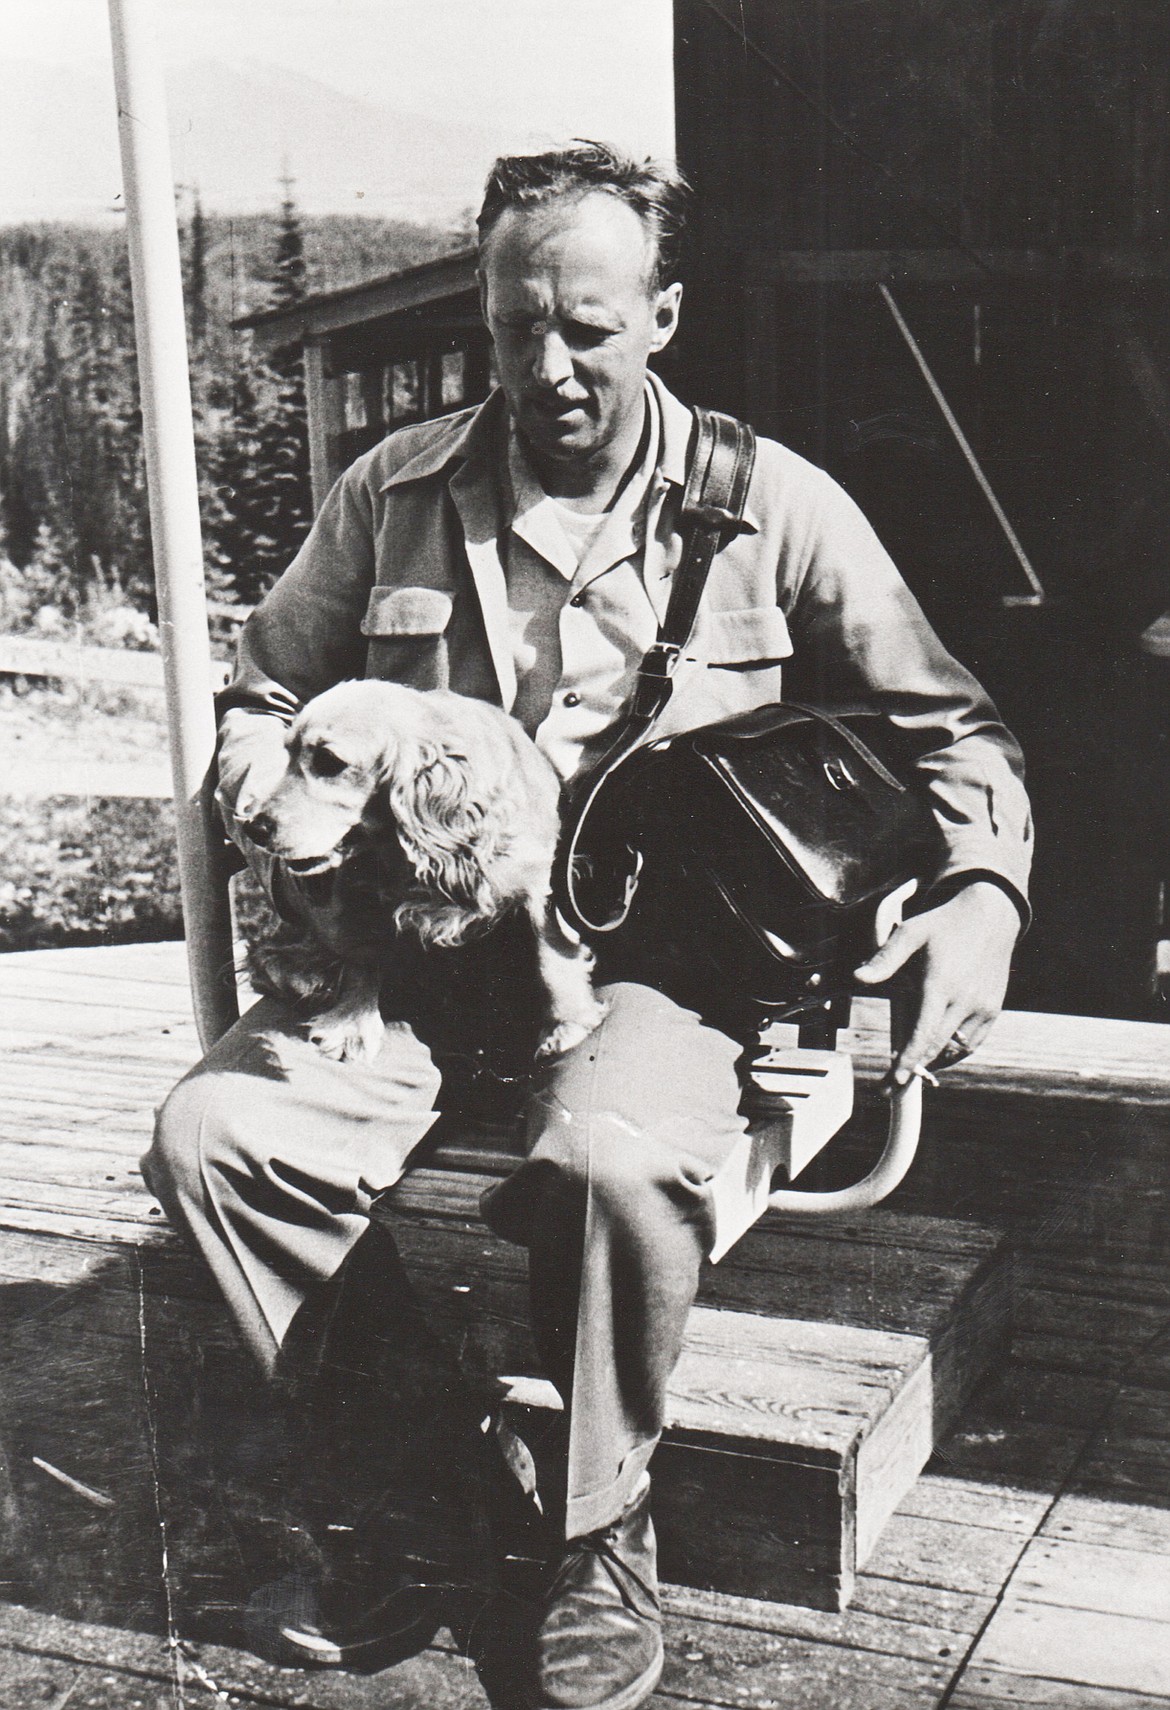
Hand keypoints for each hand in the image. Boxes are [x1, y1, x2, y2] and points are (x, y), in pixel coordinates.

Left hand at [853, 880, 1020, 1085]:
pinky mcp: (993, 1010)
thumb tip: (859, 978)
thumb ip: (886, 958)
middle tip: (892, 1086)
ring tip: (911, 1067)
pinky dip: (953, 1053)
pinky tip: (936, 1052)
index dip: (908, 1060)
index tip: (894, 1080)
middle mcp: (965, 1000)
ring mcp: (983, 1007)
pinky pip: (972, 1043)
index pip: (924, 1033)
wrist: (992, 916)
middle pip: (937, 1046)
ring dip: (933, 1061)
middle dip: (914, 1069)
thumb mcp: (911, 932)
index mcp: (941, 983)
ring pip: (955, 1049)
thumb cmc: (945, 925)